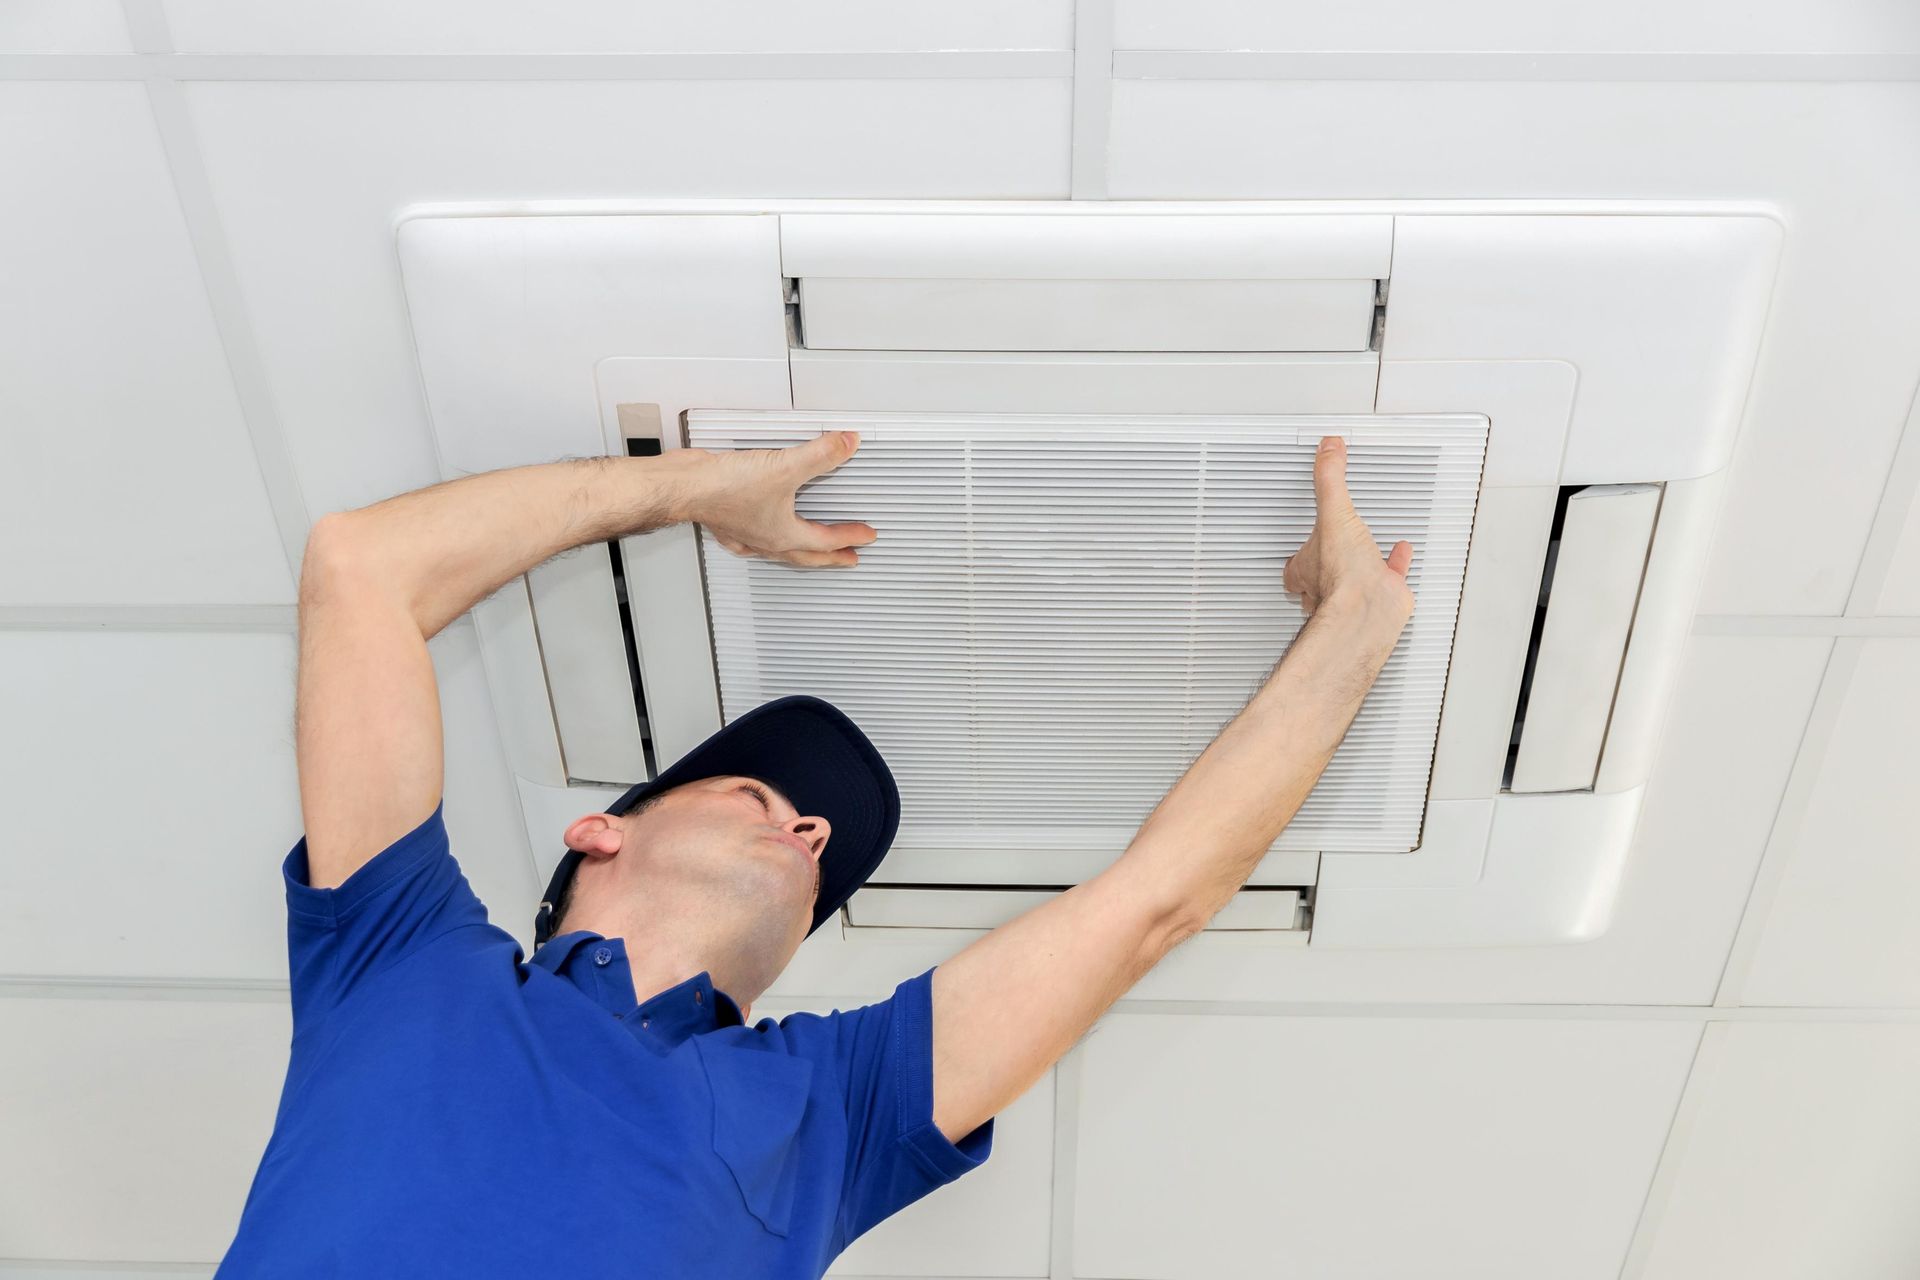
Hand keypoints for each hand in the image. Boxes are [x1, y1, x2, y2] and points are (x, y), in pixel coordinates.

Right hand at [686, 430, 877, 567]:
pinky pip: (749, 539)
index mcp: (783, 534)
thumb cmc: (724, 488)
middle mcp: (764, 538)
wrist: (684, 486)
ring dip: (797, 552)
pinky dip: (759, 539)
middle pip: (805, 556)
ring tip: (806, 548)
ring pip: (778, 550)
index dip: (851, 537)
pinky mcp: (727, 520)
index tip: (866, 536)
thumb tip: (847, 444)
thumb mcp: (785, 466)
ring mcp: (744, 532)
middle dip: (829, 558)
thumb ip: (820, 455)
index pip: (826, 540)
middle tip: (847, 560)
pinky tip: (756, 532)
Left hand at [1283, 436, 1415, 624]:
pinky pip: (1389, 574)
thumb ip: (1329, 480)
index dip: (1296, 546)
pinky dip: (1396, 562)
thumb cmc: (1343, 577)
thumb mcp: (1333, 513)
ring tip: (1367, 542)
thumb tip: (1327, 450)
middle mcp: (1329, 581)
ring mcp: (1357, 588)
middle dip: (1327, 554)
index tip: (1300, 531)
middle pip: (1321, 569)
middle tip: (1332, 539)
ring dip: (1361, 556)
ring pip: (1355, 572)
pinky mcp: (1383, 592)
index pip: (1294, 559)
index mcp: (1308, 566)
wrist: (1370, 611)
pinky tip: (1400, 552)